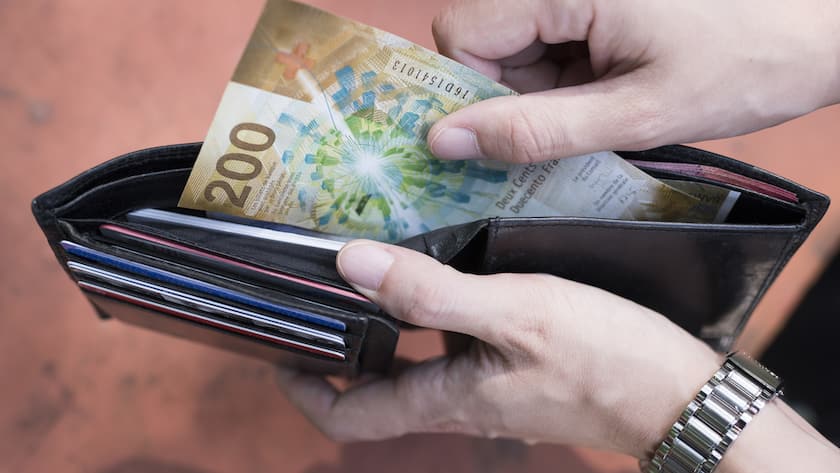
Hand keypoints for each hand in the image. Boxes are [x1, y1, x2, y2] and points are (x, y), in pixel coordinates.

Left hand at [276, 241, 720, 458]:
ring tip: (376, 259)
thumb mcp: (513, 312)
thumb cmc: (603, 358)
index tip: (278, 344)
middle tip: (322, 283)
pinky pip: (460, 344)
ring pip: (418, 358)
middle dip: (342, 341)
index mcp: (443, 400)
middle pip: (376, 383)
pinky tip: (449, 264)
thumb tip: (350, 264)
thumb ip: (430, 292)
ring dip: (389, 319)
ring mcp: (488, 389)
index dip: (303, 387)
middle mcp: (457, 402)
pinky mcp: (517, 370)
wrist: (678, 393)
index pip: (346, 416)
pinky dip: (438, 311)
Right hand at [427, 0, 839, 162]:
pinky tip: (608, 86)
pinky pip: (547, 36)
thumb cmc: (745, 62)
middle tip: (577, 119)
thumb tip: (445, 140)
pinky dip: (564, 74)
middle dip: (513, 91)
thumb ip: (535, 130)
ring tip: (604, 101)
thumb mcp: (637, 114)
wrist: (820, 26)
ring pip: (513, 41)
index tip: (512, 133)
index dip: (473, 90)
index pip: (462, 31)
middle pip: (484, 36)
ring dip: (542, 87)